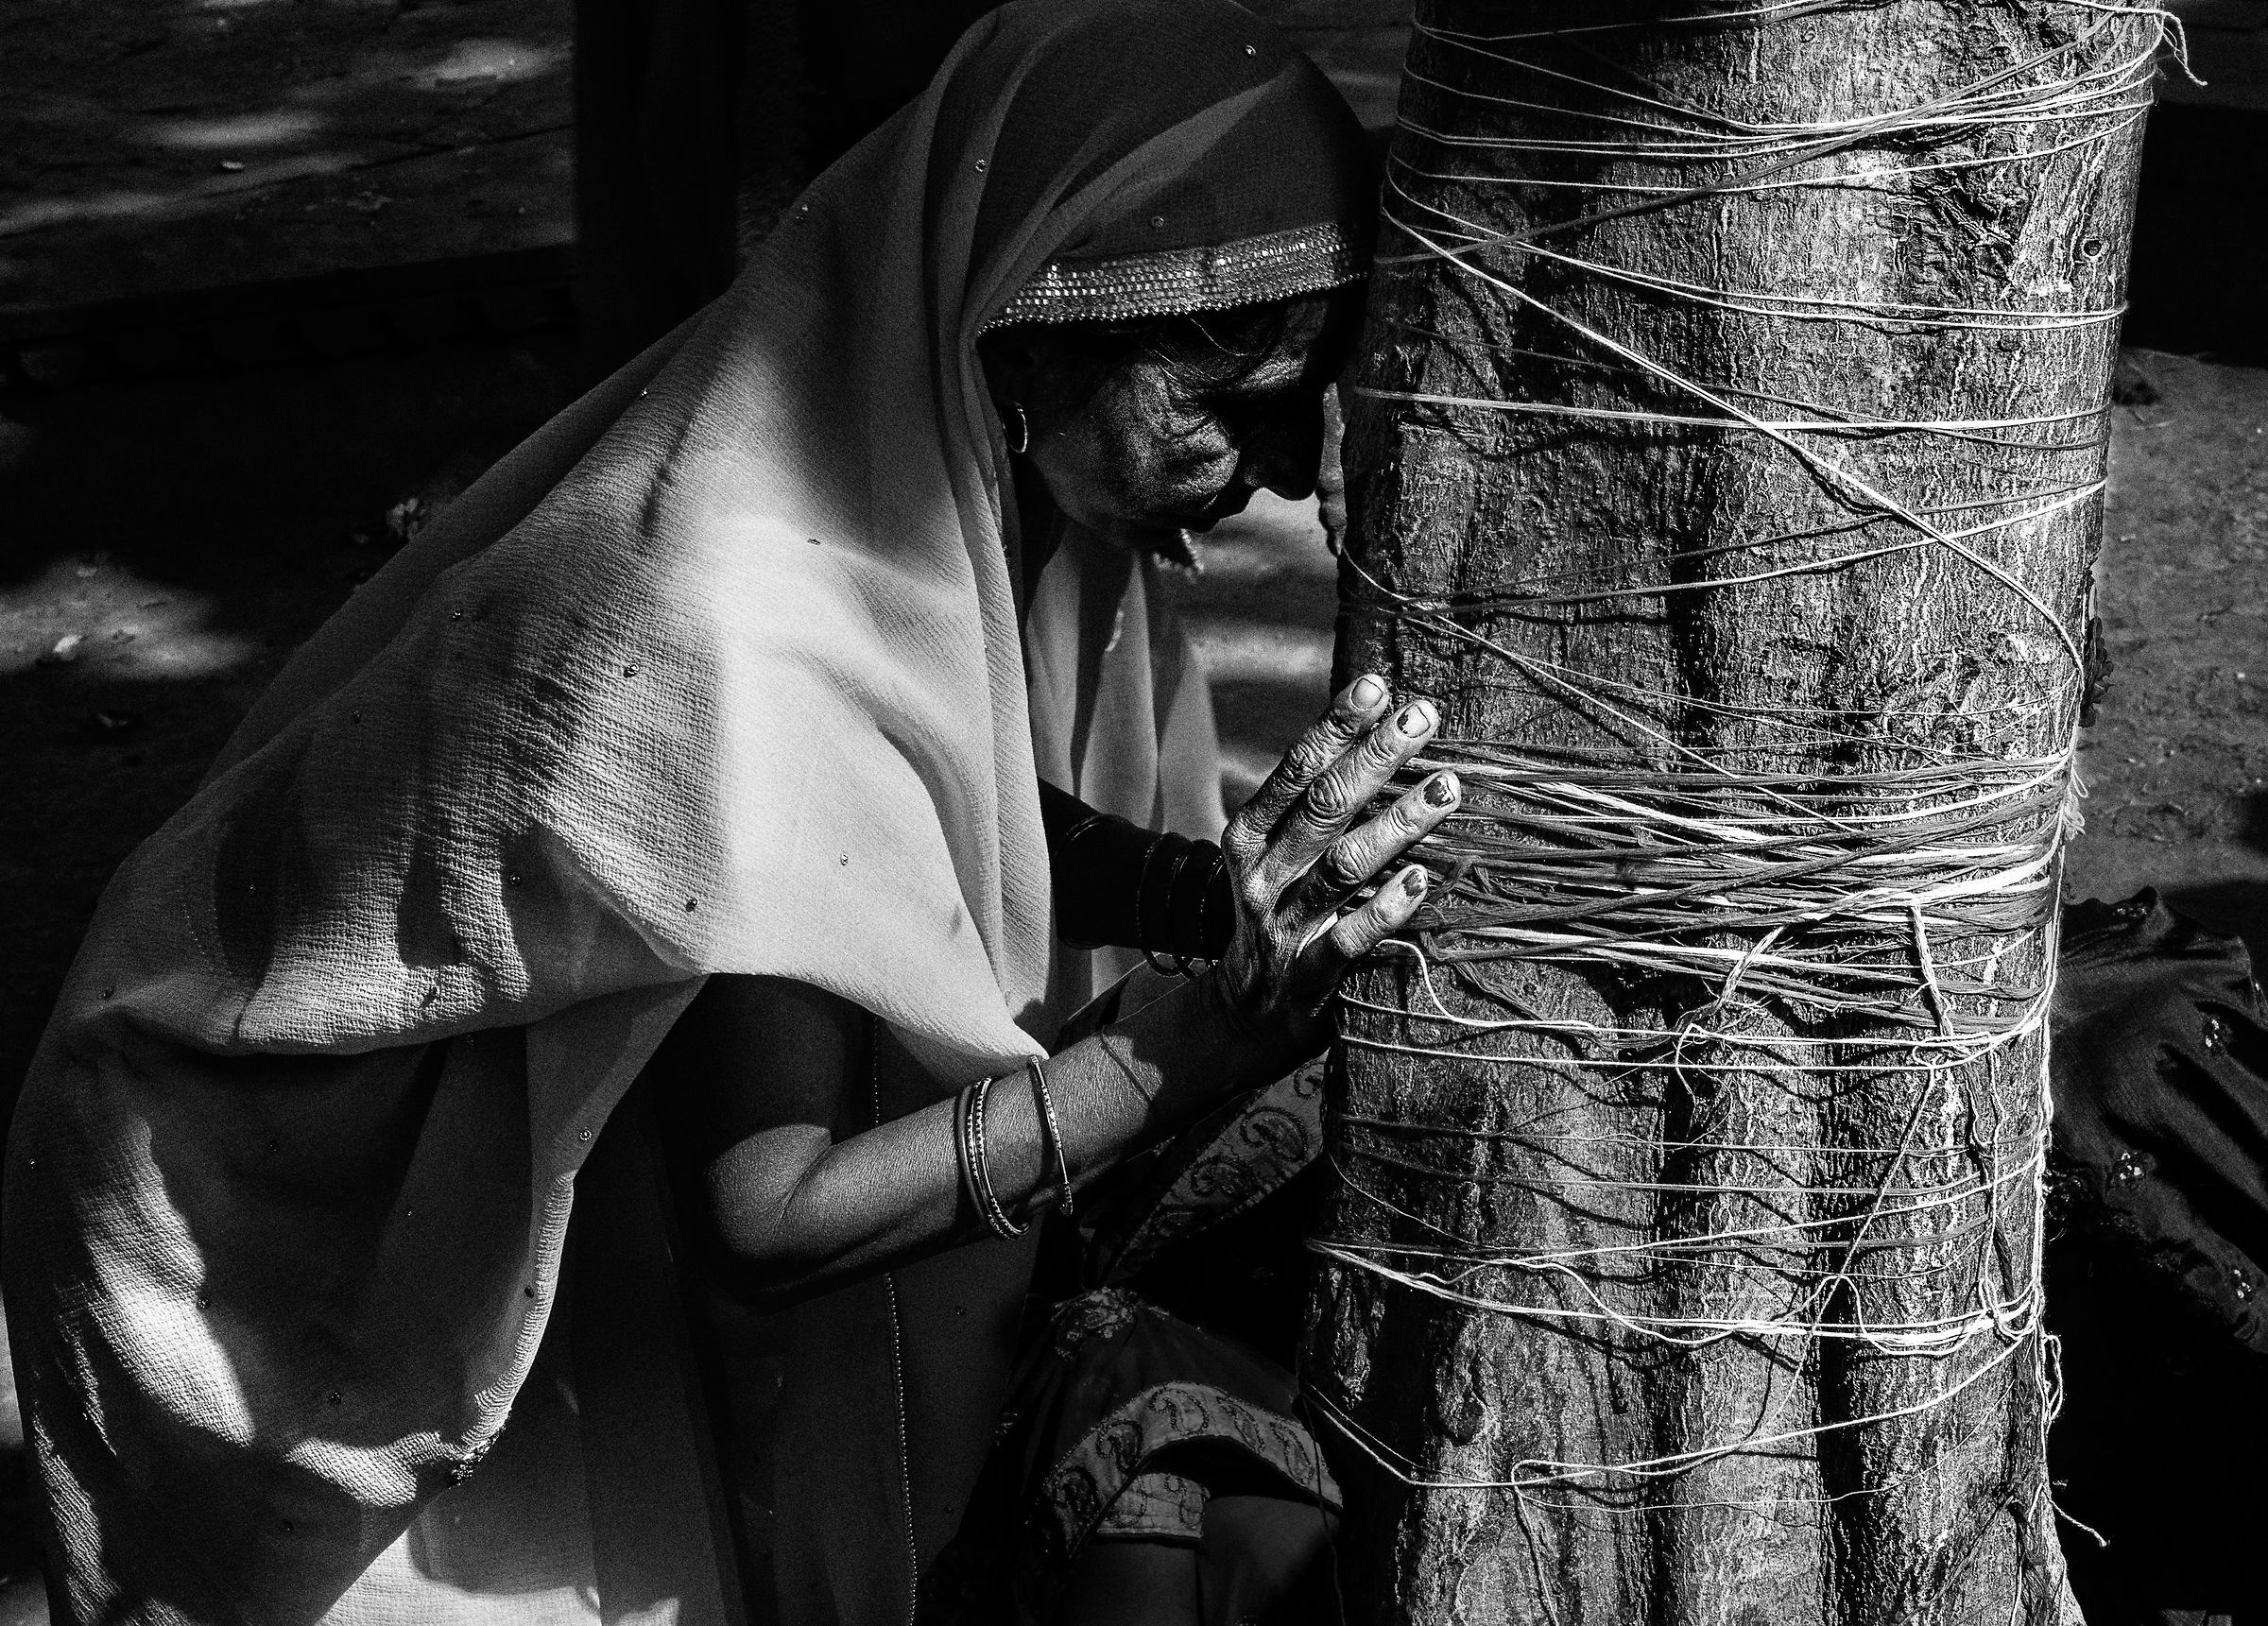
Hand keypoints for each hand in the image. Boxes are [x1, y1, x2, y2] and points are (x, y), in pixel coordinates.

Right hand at [1210, 674, 1458, 1053]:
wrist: (1247, 1011)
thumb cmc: (1281, 910)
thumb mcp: (1280, 854)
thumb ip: (1315, 804)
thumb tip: (1380, 731)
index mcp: (1249, 835)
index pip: (1296, 770)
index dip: (1336, 726)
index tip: (1378, 685)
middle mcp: (1260, 875)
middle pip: (1324, 806)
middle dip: (1376, 757)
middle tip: (1424, 717)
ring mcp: (1283, 926)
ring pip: (1344, 866)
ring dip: (1398, 823)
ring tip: (1449, 788)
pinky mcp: (1309, 975)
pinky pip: (1351, 938)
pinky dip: (1388, 908)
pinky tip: (1424, 880)